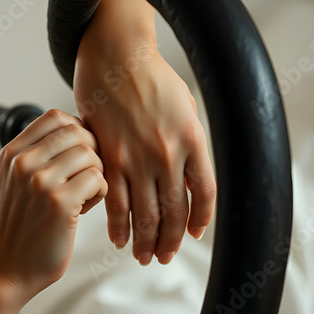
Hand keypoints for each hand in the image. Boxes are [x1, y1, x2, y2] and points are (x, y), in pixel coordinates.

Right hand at [0, 109, 106, 313]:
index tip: (81, 150)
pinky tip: (85, 208)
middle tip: (87, 174)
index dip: (77, 130)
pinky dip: (100, 192)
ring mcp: (41, 181)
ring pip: (90, 154)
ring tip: (84, 194)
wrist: (4, 270)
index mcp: (12, 154)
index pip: (55, 117)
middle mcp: (23, 162)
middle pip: (77, 132)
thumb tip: (57, 131)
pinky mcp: (61, 203)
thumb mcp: (5, 181)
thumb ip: (25, 154)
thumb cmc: (12, 228)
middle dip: (91, 152)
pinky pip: (98, 178)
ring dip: (96, 173)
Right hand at [73, 0, 215, 265]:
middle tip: (163, 258)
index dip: (200, 220)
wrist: (117, 55)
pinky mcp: (109, 156)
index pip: (204, 193)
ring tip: (144, 257)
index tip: (192, 234)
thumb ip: (190, 142)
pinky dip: (118, 225)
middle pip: (174, 211)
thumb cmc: (153, 79)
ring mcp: (137, 156)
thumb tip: (189, 174)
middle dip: (169, 241)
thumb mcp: (185, 106)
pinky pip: (116, 200)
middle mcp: (168, 152)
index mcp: (193, 139)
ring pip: (145, 213)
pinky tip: (119, 240)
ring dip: (145, 241)